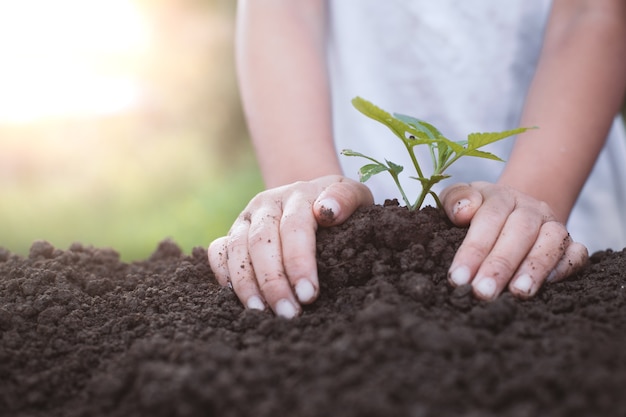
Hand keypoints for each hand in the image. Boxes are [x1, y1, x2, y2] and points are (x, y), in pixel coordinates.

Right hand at [208, 175, 372, 317]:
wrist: (313, 197)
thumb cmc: (339, 205)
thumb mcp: (354, 195)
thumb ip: (346, 199)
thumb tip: (327, 212)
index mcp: (298, 195)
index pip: (295, 228)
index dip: (299, 262)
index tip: (309, 294)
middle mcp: (267, 204)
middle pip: (262, 242)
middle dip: (274, 281)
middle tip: (288, 313)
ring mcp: (246, 218)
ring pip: (237, 249)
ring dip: (246, 284)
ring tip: (260, 313)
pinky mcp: (232, 233)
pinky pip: (218, 252)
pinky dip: (223, 274)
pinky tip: (236, 299)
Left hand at [441, 181, 587, 300]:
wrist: (511, 213)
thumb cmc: (474, 212)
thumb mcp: (457, 199)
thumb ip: (455, 199)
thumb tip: (464, 211)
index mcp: (501, 196)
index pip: (489, 218)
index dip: (473, 249)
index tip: (458, 277)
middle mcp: (531, 209)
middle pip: (520, 231)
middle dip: (500, 265)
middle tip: (483, 292)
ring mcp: (553, 226)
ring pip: (551, 241)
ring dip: (534, 268)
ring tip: (518, 293)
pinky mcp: (571, 244)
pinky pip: (577, 254)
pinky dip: (565, 268)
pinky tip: (548, 285)